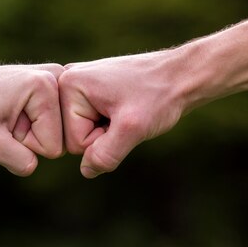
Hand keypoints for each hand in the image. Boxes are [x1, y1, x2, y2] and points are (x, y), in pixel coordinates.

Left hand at [0, 64, 64, 175]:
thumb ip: (16, 159)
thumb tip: (35, 165)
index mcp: (45, 86)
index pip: (53, 146)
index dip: (25, 143)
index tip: (5, 124)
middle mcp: (58, 77)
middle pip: (62, 139)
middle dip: (31, 138)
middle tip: (7, 121)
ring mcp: (59, 80)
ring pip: (60, 133)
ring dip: (32, 132)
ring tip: (10, 116)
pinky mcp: (57, 86)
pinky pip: (57, 124)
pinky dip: (36, 124)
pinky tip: (17, 111)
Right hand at [59, 51, 188, 177]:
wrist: (182, 75)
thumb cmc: (160, 95)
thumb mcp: (132, 129)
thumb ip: (105, 154)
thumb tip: (86, 171)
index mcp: (68, 85)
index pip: (73, 142)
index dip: (103, 139)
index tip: (123, 116)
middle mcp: (65, 81)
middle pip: (73, 138)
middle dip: (102, 134)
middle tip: (126, 112)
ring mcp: (77, 86)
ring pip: (83, 133)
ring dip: (107, 130)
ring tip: (126, 108)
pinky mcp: (88, 91)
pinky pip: (90, 124)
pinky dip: (110, 123)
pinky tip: (124, 107)